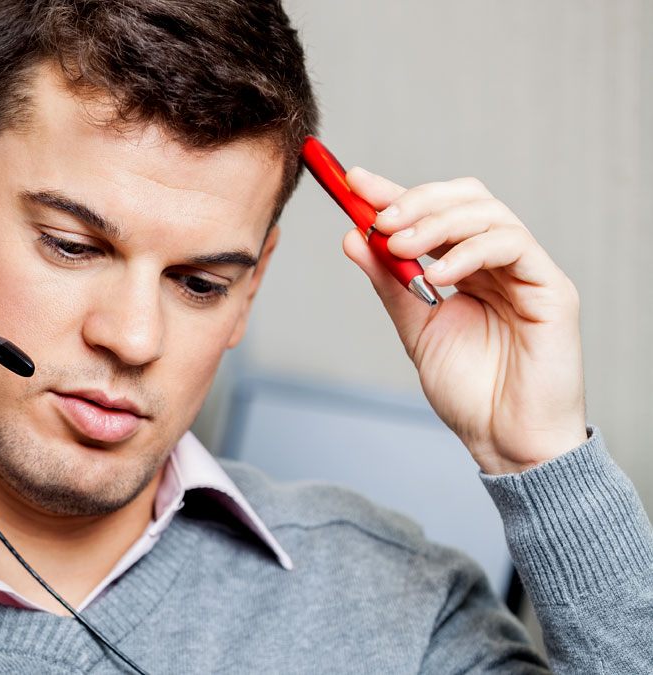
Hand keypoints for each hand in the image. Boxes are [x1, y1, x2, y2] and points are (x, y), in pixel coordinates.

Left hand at [341, 168, 587, 474]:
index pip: (434, 214)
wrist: (505, 441)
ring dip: (436, 222)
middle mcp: (499, 262)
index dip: (395, 192)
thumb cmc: (470, 391)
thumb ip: (389, 283)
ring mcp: (527, 272)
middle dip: (416, 200)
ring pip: (488, 213)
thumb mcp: (416, 328)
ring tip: (399, 246)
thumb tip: (354, 237)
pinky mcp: (551, 288)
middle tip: (378, 218)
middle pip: (465, 198)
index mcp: (468, 268)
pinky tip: (436, 274)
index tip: (354, 181)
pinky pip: (511, 245)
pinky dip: (468, 251)